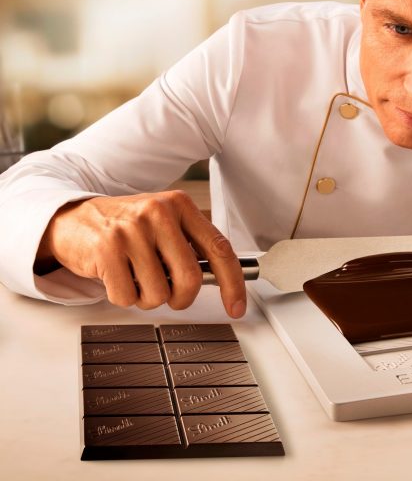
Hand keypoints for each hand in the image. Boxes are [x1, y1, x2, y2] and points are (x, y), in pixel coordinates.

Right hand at [36, 190, 245, 314]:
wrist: (74, 218)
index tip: (236, 306)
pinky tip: (116, 276)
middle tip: (170, 295)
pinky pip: (127, 297)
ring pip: (158, 294)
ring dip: (148, 297)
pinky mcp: (106, 249)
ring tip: (136, 276)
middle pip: (190, 279)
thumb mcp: (164, 222)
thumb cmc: (126, 226)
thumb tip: (221, 280)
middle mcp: (158, 213)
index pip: (219, 248)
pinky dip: (124, 297)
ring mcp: (131, 230)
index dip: (232, 282)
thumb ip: (191, 246)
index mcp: (180, 205)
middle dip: (181, 298)